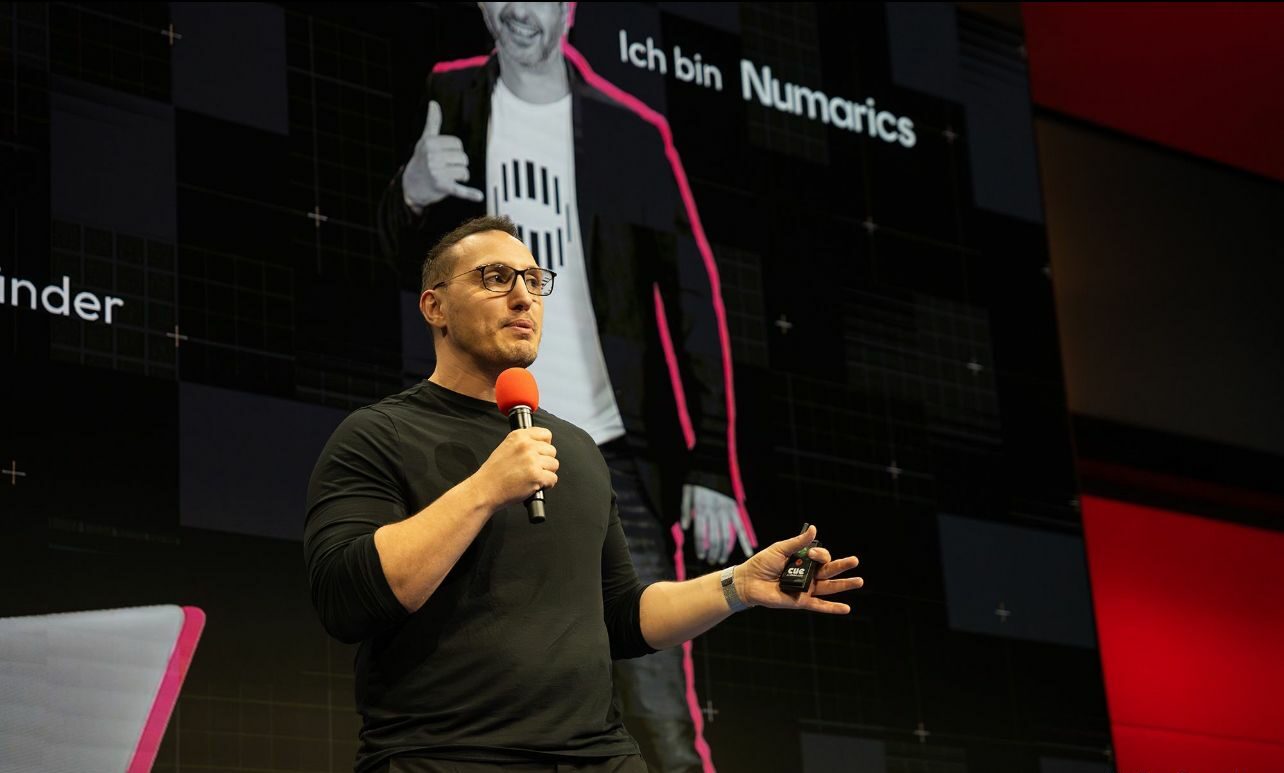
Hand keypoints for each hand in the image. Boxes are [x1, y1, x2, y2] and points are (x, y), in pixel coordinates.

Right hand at [401, 100, 484, 212]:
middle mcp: (433, 157)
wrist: (410, 185)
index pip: (458, 144)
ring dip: (460, 176)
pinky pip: (460, 189)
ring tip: (448, 176)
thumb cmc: (421, 160)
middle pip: (463, 158)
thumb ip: (432, 122)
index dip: (454, 150)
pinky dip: (470, 193)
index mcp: (431, 143)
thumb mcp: (425, 140)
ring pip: (465, 171)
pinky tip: (479, 196)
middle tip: (445, 167)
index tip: (445, 155)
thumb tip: (434, 104)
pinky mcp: (442, 187)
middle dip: (458, 163)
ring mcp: (437, 172)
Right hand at [471, 427, 557, 510]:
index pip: (546, 434)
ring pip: (554, 464)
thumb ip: (523, 442)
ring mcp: (532, 461)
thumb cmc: (494, 472)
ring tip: (533, 477)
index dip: (545, 445)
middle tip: (533, 468)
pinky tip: (535, 485)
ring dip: (547, 472)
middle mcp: (527, 446)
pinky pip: (553, 478)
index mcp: (519, 436)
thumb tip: (541, 444)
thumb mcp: (506, 447)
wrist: (485, 489)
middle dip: (546, 461)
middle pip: (552, 450)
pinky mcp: (536, 476)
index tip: (540, 453)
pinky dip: (547, 484)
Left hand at [680, 484, 753, 563]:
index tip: (701, 556)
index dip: (701, 547)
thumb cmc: (698, 482)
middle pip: (714, 539)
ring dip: (724, 550)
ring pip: (727, 536)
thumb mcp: (687, 494)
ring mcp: (726, 513)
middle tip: (711, 561)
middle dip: (713, 552)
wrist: (712, 469)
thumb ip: (685, 511)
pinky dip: (744, 540)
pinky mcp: (734, 510)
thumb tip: (686, 527)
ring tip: (722, 559)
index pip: (701, 534)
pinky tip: (747, 551)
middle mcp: (714, 514)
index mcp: (701, 510)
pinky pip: (740, 528)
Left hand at [735, 525, 861, 614]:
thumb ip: (798, 542)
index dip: (821, 554)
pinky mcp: (801, 602)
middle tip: (855, 560)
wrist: (748, 581)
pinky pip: (820, 605)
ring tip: (859, 581)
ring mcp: (806, 589)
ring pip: (829, 587)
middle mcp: (807, 575)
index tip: (812, 553)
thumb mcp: (780, 549)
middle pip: (829, 570)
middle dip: (843, 565)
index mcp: (803, 560)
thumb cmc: (762, 564)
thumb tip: (814, 529)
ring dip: (845, 585)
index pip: (820, 557)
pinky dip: (833, 608)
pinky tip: (847, 608)